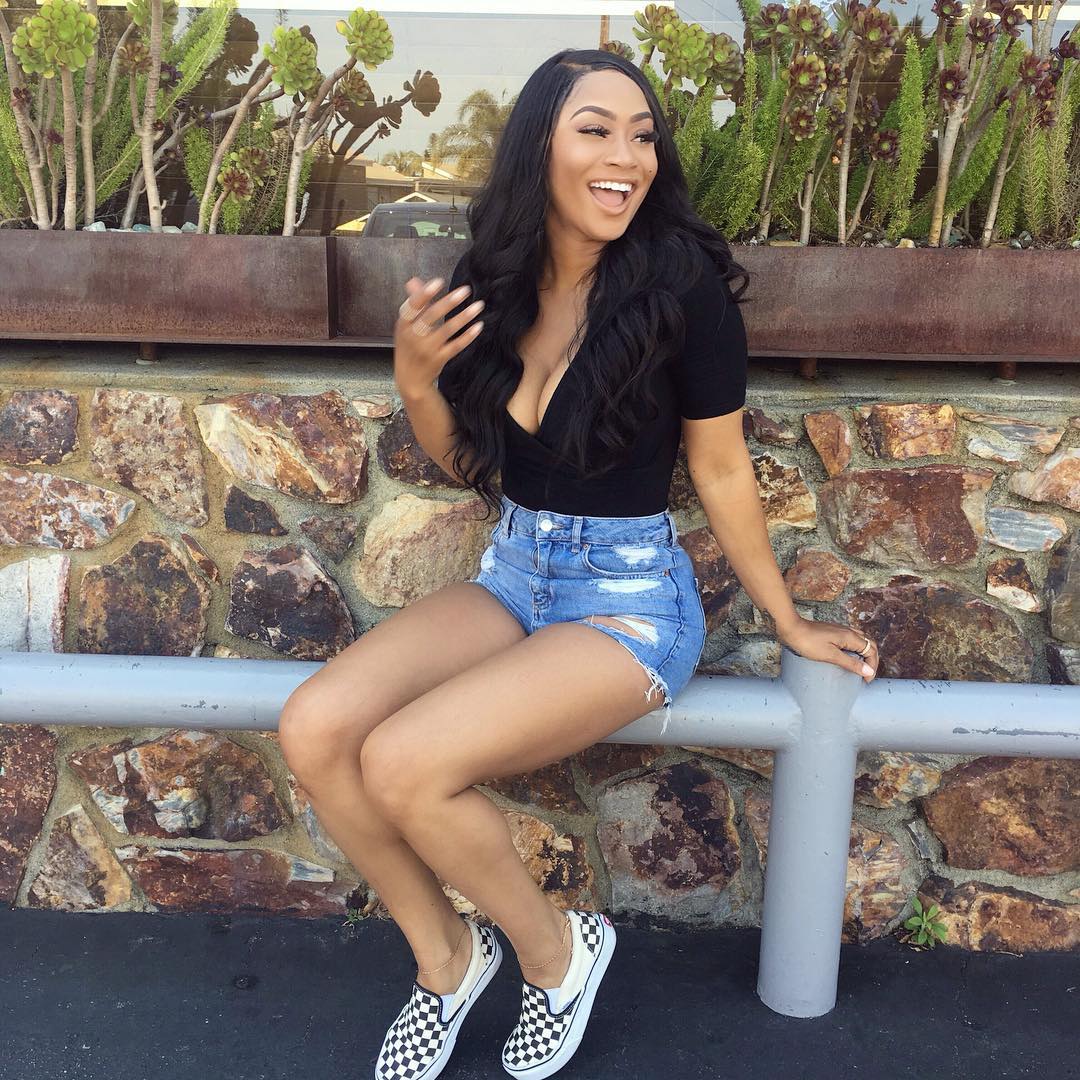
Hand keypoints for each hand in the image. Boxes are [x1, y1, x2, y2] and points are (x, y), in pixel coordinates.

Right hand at [394, 275, 484, 399]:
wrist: (410, 380)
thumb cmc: (409, 347)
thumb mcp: (406, 327)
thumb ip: (414, 304)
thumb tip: (414, 280)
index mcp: (403, 325)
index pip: (412, 306)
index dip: (424, 294)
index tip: (439, 281)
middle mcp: (413, 337)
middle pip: (431, 316)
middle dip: (449, 302)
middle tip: (466, 290)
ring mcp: (427, 350)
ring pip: (447, 330)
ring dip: (464, 317)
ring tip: (478, 305)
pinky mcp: (439, 360)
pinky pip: (456, 346)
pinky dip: (468, 336)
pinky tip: (478, 326)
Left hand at [775, 616, 878, 682]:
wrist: (791, 628)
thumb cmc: (808, 642)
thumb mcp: (831, 656)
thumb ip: (850, 663)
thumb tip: (869, 671)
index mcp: (850, 637)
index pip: (871, 650)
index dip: (872, 665)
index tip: (866, 679)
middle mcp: (848, 631)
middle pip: (869, 644)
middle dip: (871, 659)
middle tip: (866, 674)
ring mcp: (840, 630)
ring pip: (860, 640)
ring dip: (864, 653)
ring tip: (859, 666)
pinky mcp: (832, 631)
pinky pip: (850, 638)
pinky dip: (854, 648)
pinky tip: (846, 656)